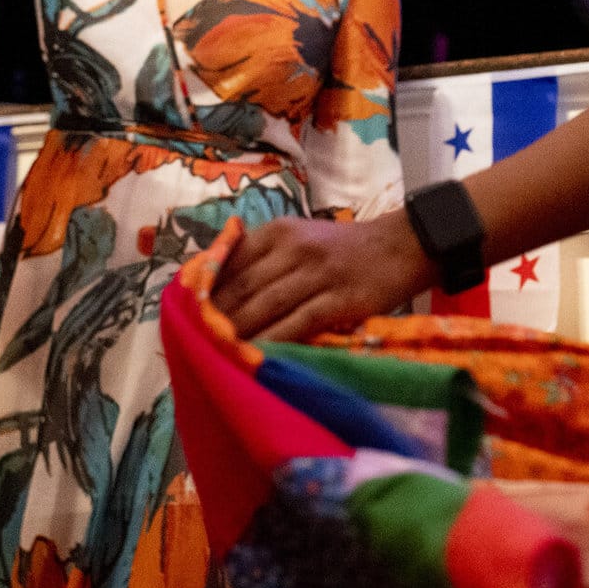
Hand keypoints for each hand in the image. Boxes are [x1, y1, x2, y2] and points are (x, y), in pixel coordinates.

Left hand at [209, 212, 438, 342]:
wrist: (400, 247)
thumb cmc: (343, 249)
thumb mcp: (300, 238)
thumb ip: (263, 257)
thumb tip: (218, 290)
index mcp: (279, 231)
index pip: (230, 260)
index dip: (207, 290)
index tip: (188, 314)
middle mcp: (294, 248)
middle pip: (243, 286)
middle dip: (217, 317)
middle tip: (195, 341)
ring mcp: (317, 274)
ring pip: (265, 306)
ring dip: (238, 332)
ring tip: (217, 353)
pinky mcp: (338, 300)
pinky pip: (296, 324)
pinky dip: (273, 342)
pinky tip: (256, 357)